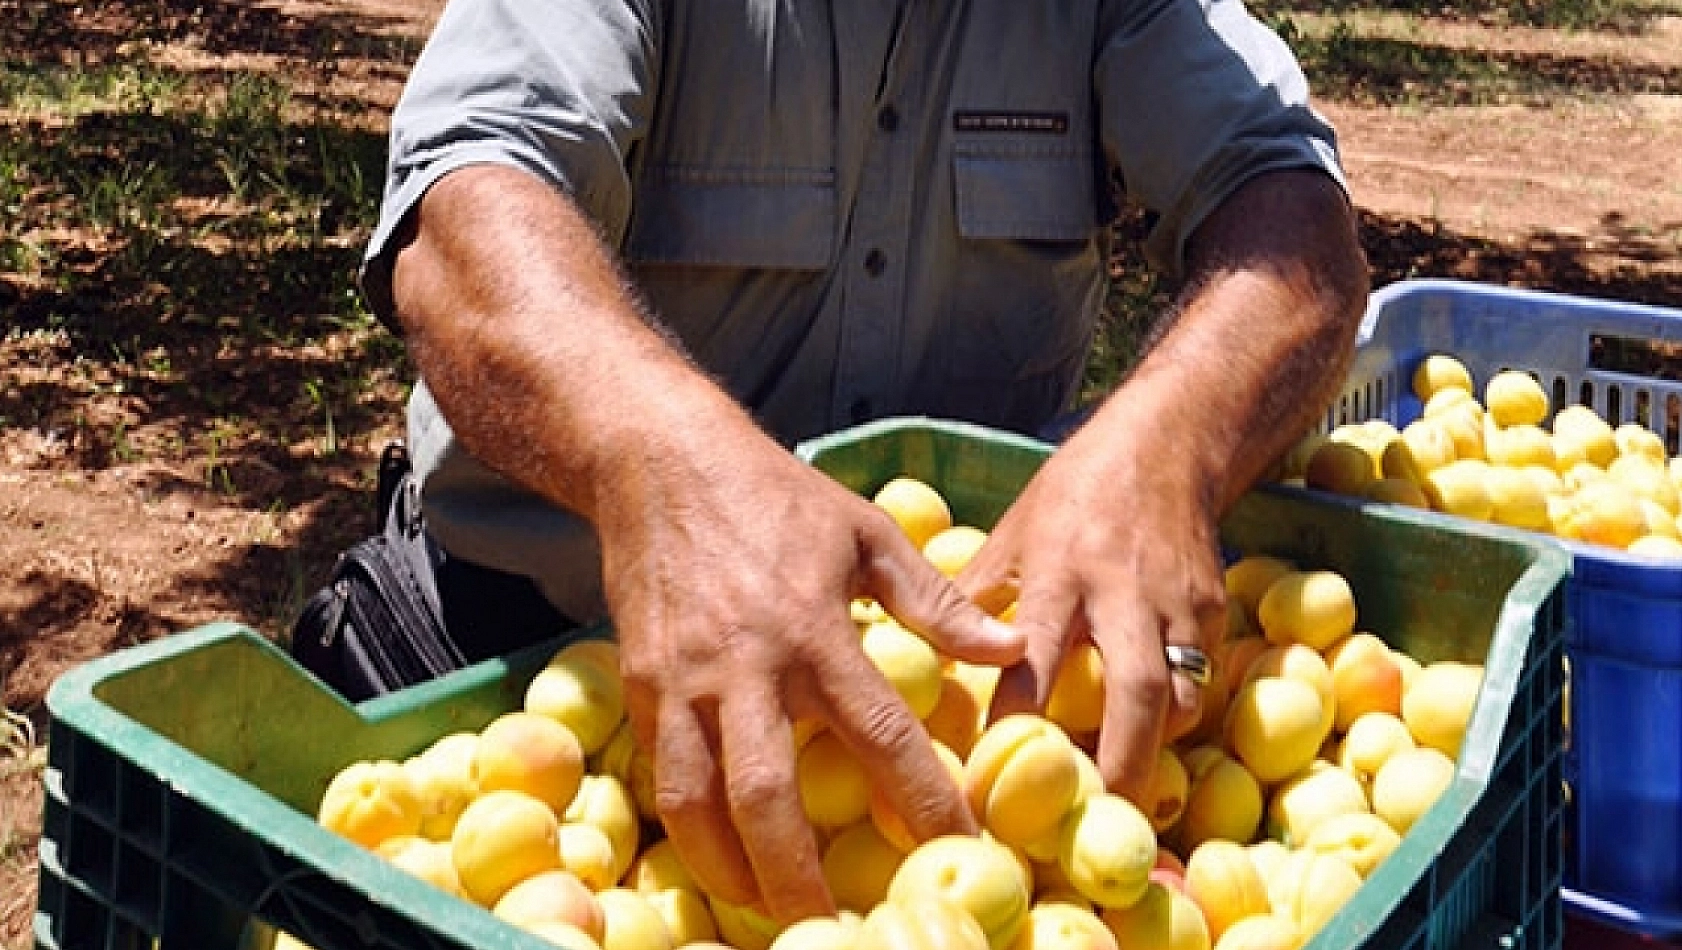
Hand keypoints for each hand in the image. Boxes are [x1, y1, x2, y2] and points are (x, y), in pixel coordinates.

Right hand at [595, 425, 1023, 922]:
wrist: (660, 461)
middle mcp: (748, 666)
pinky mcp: (639, 683)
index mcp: (816, 629)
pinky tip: (718, 860)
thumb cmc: (776, 497)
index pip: (881, 734)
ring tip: (770, 916)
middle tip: (837, 928)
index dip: (925, 800)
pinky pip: (661, 773)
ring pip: (701, 800)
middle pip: (772, 797)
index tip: (963, 849)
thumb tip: (1008, 647)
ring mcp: (685, 680)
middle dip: (802, 877)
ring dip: (733, 872)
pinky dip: (687, 829)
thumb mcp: (866, 532)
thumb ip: (934, 601)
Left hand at [955, 419, 1225, 803]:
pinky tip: (1149, 743)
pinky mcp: (1215, 612)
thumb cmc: (1073, 493)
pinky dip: (1176, 718)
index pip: (1033, 657)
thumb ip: (973, 598)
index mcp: (1057, 569)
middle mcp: (1122, 590)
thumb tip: (913, 659)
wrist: (1169, 443)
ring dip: (1154, 751)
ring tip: (1121, 797)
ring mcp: (1177, 604)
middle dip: (1118, 764)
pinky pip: (1199, 680)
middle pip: (1133, 692)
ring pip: (1180, 696)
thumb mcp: (1010, 533)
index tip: (988, 779)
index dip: (1015, 721)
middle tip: (1095, 822)